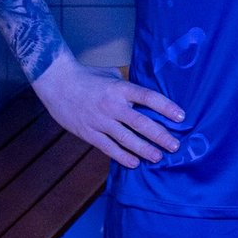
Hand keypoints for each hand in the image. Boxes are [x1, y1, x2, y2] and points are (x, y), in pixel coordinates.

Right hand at [33, 54, 184, 168]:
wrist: (56, 82)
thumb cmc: (86, 76)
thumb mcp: (111, 74)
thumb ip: (128, 86)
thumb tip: (146, 97)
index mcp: (120, 88)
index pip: (148, 97)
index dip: (166, 107)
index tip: (181, 117)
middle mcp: (112, 105)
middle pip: (141, 123)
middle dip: (160, 136)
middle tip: (175, 146)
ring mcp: (100, 120)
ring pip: (126, 139)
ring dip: (144, 149)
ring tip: (158, 157)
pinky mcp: (88, 132)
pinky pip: (108, 147)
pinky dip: (122, 156)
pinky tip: (135, 163)